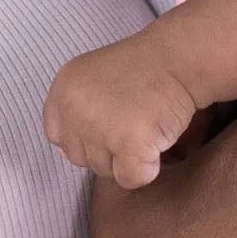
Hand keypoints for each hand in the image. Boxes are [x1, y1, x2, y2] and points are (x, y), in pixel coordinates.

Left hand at [44, 33, 202, 188]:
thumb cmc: (142, 70)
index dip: (84, 136)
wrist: (179, 59)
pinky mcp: (129, 144)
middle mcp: (74, 109)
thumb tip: (64, 154)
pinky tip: (157, 140)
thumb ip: (75, 111)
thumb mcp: (92, 78)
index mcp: (63, 91)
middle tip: (132, 124)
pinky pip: (130, 178)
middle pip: (78, 158)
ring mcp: (99, 128)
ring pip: (103, 171)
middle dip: (105, 150)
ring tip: (146, 127)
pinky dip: (147, 168)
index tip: (108, 123)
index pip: (57, 136)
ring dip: (127, 158)